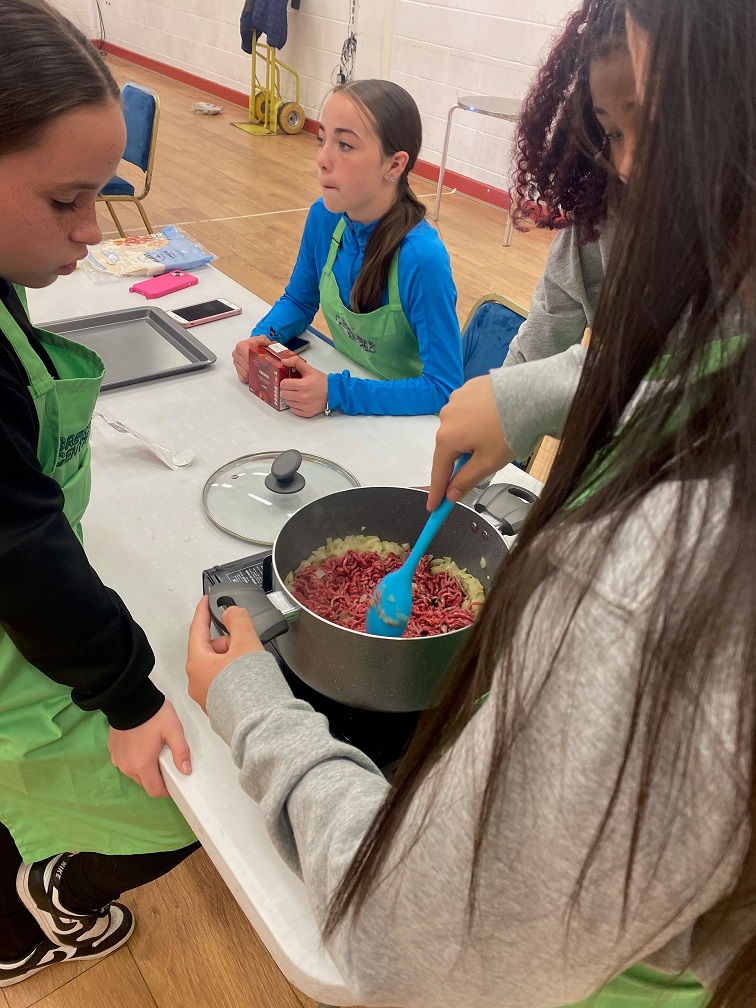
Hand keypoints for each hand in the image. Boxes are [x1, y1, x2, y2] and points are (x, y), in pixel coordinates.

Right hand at [108, 699, 190, 798]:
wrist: (128, 699)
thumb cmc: (154, 715)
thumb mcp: (173, 730)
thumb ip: (181, 751)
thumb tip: (186, 771)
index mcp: (142, 765)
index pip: (154, 791)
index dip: (165, 790)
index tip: (173, 780)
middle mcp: (127, 767)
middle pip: (144, 783)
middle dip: (156, 777)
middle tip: (164, 760)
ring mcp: (117, 760)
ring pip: (134, 774)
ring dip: (144, 768)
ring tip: (153, 750)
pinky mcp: (112, 751)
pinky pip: (125, 763)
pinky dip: (134, 760)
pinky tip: (140, 745)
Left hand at [186, 596, 264, 712]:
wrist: (259, 723)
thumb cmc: (248, 683)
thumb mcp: (246, 642)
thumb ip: (238, 620)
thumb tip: (231, 612)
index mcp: (197, 663)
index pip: (197, 630)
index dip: (203, 612)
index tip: (205, 600)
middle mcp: (196, 681)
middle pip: (212, 649)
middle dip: (229, 642)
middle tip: (247, 645)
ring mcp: (206, 697)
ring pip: (219, 666)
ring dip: (234, 660)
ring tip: (252, 667)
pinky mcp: (219, 708)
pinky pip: (224, 683)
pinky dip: (236, 676)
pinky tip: (250, 681)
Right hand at [232, 335, 270, 382]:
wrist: (255, 348)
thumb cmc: (258, 345)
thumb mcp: (262, 340)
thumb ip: (263, 340)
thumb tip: (264, 342)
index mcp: (240, 346)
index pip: (246, 356)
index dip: (253, 360)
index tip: (260, 360)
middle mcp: (236, 354)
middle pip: (246, 366)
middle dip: (255, 367)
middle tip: (262, 365)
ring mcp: (236, 363)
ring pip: (245, 373)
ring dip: (252, 372)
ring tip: (258, 368)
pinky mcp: (237, 371)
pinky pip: (243, 377)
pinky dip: (249, 377)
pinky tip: (254, 372)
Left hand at [279, 355, 328, 416]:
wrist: (334, 392)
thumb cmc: (323, 382)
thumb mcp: (310, 369)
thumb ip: (296, 362)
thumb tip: (284, 360)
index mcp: (303, 385)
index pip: (283, 384)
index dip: (285, 382)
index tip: (289, 381)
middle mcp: (303, 397)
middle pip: (283, 394)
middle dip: (286, 390)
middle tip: (293, 387)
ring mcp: (305, 406)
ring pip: (287, 402)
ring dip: (290, 398)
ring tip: (297, 394)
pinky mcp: (307, 413)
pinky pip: (293, 410)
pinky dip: (295, 406)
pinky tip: (300, 401)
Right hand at [428, 375, 513, 509]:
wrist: (532, 393)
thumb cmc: (509, 431)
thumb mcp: (488, 463)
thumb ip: (466, 480)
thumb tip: (450, 495)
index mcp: (447, 437)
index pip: (439, 471)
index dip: (436, 492)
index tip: (433, 507)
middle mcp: (445, 416)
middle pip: (448, 448)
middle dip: (459, 461)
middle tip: (476, 470)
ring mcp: (456, 399)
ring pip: (458, 428)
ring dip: (468, 439)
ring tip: (492, 440)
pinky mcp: (469, 387)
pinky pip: (466, 411)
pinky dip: (474, 420)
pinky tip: (491, 421)